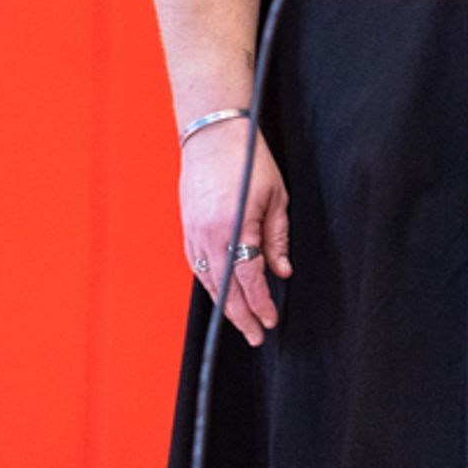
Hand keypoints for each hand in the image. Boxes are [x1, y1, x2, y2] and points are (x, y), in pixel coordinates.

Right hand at [180, 122, 289, 346]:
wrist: (212, 130)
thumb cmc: (247, 157)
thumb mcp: (275, 196)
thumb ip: (277, 238)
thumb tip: (281, 272)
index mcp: (236, 225)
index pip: (249, 279)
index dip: (261, 305)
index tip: (271, 320)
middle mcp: (210, 232)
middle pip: (226, 287)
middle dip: (241, 316)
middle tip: (255, 336)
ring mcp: (193, 229)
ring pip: (207, 280)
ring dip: (223, 304)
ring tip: (238, 321)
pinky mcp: (186, 224)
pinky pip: (196, 263)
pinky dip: (208, 282)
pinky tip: (219, 292)